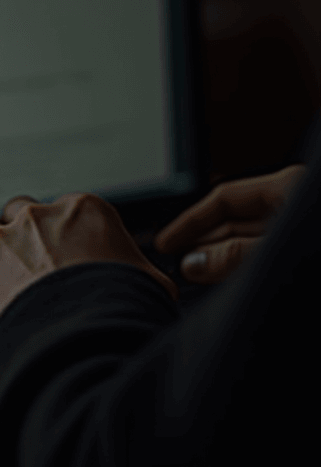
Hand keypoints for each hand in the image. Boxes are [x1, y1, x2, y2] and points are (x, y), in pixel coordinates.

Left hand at [0, 193, 177, 336]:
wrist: (89, 337)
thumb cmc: (124, 309)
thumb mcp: (150, 283)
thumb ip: (138, 272)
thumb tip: (149, 284)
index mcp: (82, 211)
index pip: (65, 207)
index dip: (60, 227)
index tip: (59, 241)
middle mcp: (37, 219)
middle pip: (17, 208)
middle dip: (17, 226)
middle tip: (18, 248)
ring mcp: (2, 244)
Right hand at [154, 164, 305, 283]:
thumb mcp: (281, 248)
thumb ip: (237, 255)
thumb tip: (196, 263)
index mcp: (288, 187)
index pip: (223, 198)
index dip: (190, 220)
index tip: (166, 241)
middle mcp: (291, 204)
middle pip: (233, 220)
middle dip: (202, 242)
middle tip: (178, 263)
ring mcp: (298, 230)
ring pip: (247, 241)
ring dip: (219, 258)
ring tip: (194, 274)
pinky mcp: (301, 251)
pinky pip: (262, 256)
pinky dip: (240, 267)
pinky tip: (223, 279)